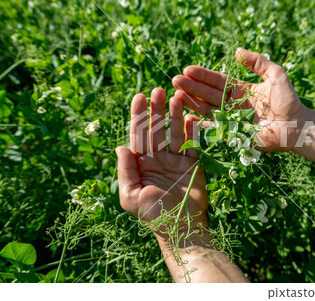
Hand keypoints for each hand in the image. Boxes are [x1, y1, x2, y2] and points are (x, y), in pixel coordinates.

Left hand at [116, 88, 207, 241]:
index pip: (138, 135)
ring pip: (175, 133)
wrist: (182, 228)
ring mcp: (176, 161)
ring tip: (176, 96)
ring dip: (174, 115)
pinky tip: (190, 115)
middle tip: (158, 89)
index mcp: (141, 165)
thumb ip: (125, 171)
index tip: (139, 96)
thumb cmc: (154, 215)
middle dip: (156, 110)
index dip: (138, 115)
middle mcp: (157, 159)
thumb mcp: (131, 196)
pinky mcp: (193, 164)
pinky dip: (192, 130)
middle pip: (156, 129)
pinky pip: (193, 144)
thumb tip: (119, 147)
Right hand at [172, 47, 309, 151]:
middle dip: (191, 87)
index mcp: (241, 90)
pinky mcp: (233, 134)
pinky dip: (200, 124)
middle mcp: (233, 105)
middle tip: (175, 80)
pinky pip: (214, 129)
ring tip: (176, 95)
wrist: (297, 126)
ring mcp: (232, 120)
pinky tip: (186, 117)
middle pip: (208, 94)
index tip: (187, 69)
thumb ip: (257, 62)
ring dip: (192, 103)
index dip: (203, 75)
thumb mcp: (275, 74)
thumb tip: (237, 51)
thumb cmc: (288, 101)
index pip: (218, 81)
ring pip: (207, 110)